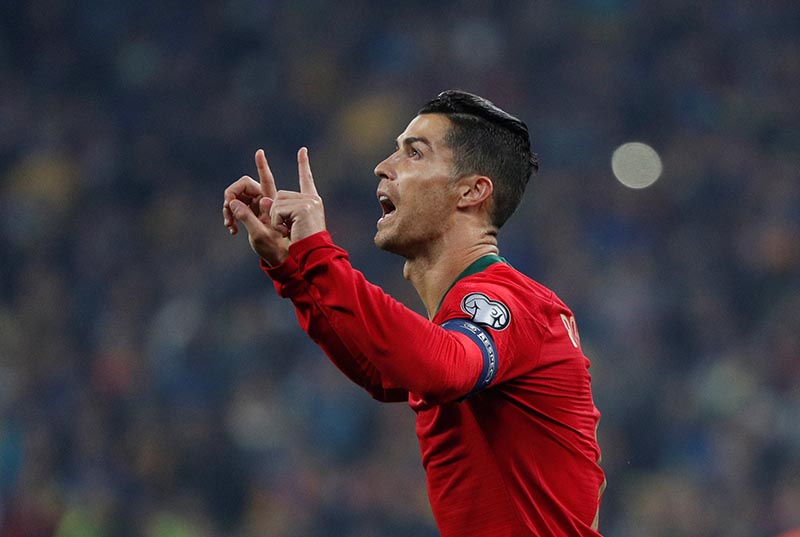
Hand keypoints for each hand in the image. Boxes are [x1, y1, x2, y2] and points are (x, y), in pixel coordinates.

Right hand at [223, 149, 289, 264]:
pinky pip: (235, 208)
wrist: (280, 258)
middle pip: (243, 186)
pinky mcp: (250, 214)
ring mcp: (256, 207)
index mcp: (271, 202)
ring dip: (229, 209)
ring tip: (229, 225)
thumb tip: (232, 203)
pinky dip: (231, 216)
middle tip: (227, 209)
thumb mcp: (259, 235)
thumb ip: (246, 218)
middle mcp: (263, 200)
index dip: (262, 166)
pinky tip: (231, 230)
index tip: (260, 152)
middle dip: (231, 196)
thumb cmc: (275, 248)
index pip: (264, 179)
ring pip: (236, 198)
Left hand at [270, 147, 325, 242]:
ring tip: (289, 231)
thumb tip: (266, 199)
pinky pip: (277, 210)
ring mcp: (308, 202)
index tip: (303, 150)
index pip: (306, 179)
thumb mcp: (287, 226)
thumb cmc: (302, 245)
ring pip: (276, 201)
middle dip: (276, 213)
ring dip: (276, 219)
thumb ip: (277, 211)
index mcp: (311, 202)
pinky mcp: (303, 207)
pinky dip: (278, 223)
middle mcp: (312, 199)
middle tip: (288, 230)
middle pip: (280, 195)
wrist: (314, 254)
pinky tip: (289, 232)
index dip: (303, 165)